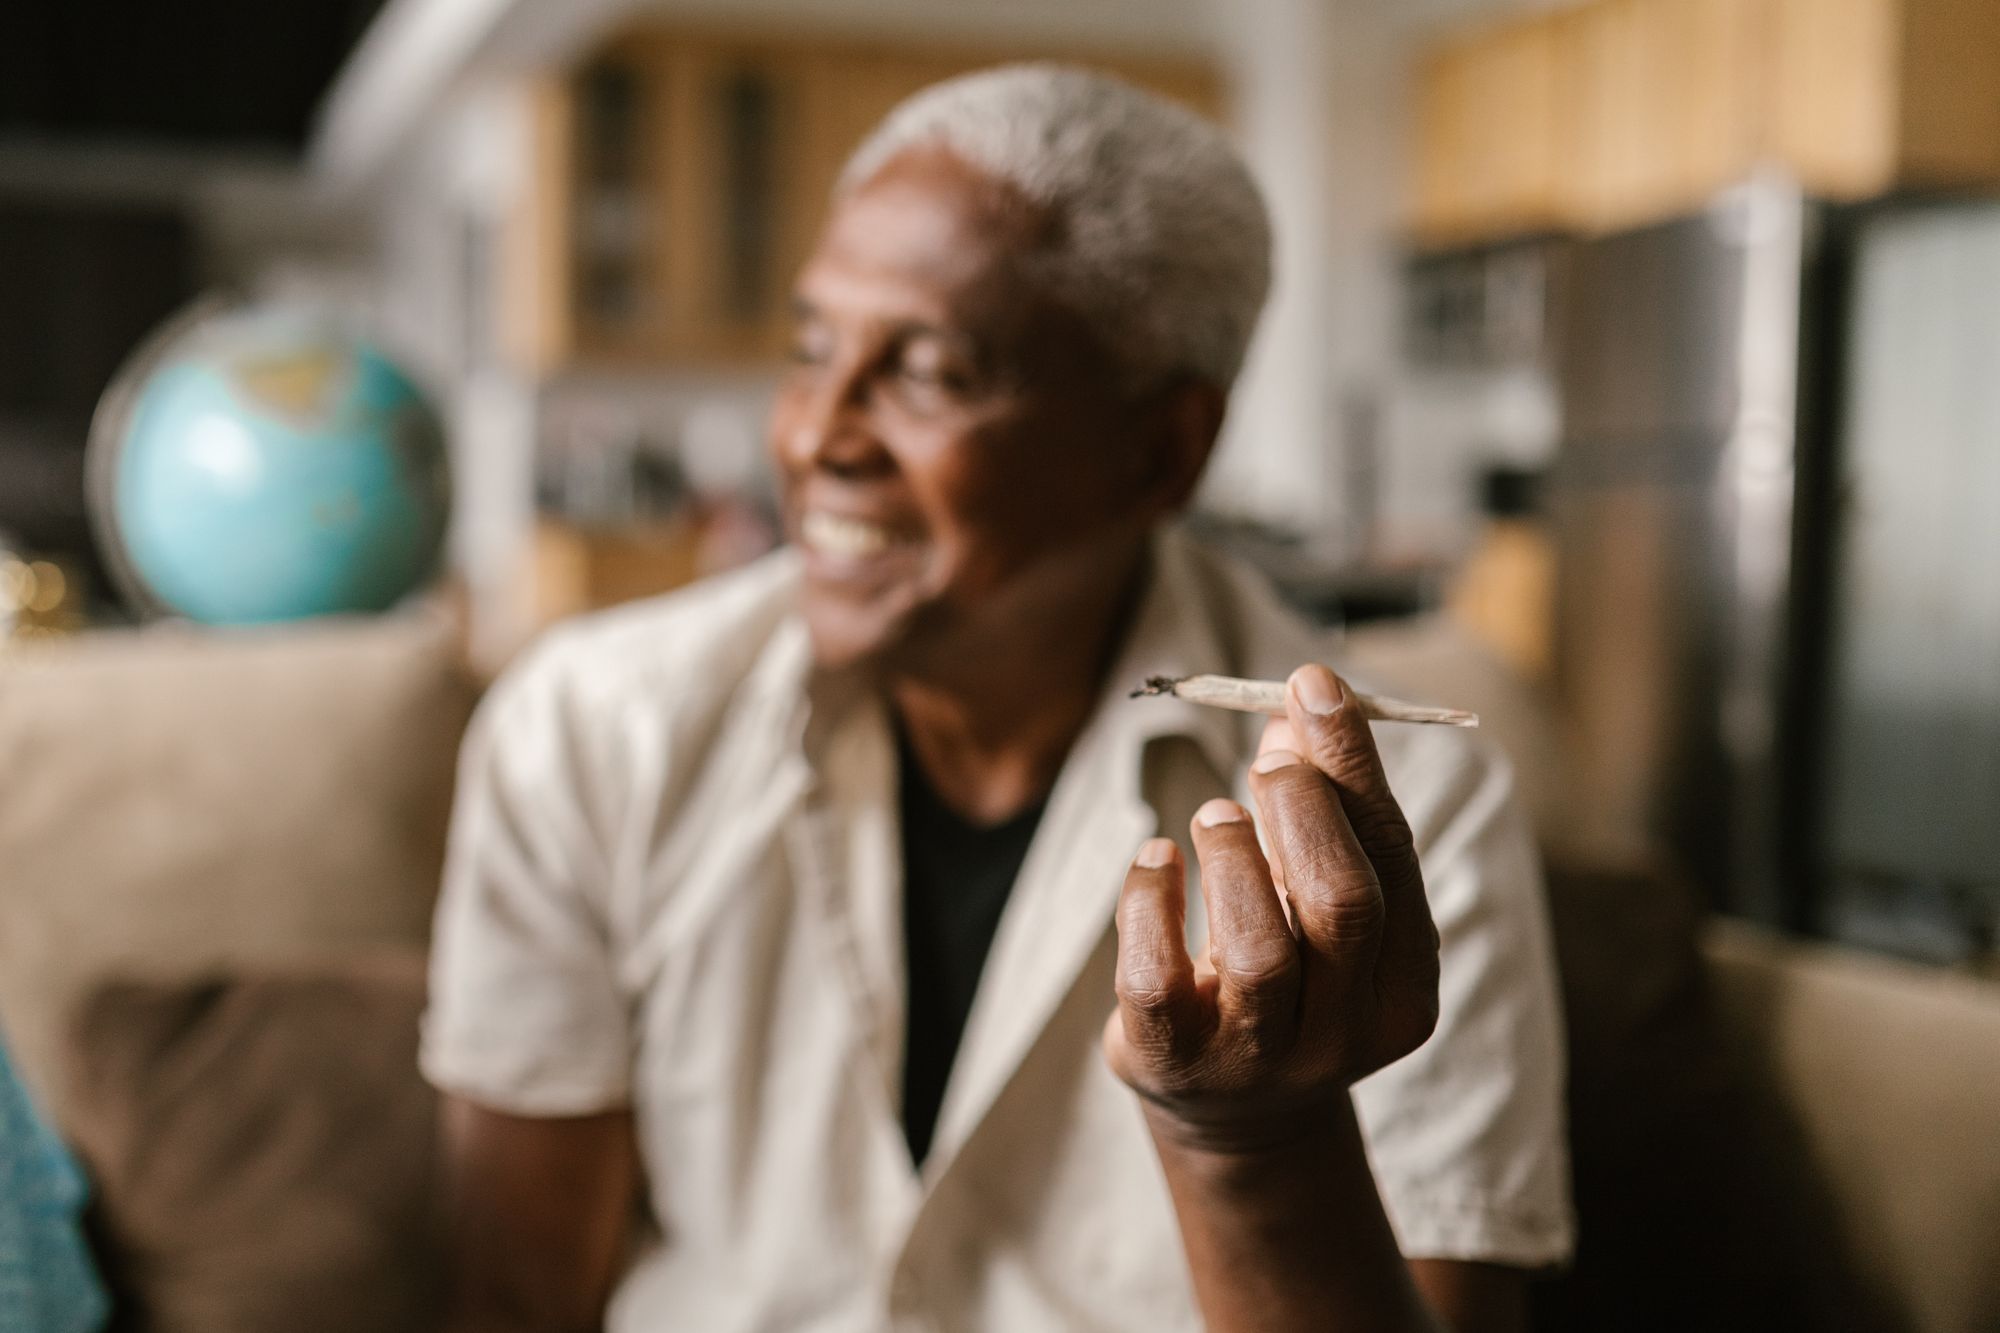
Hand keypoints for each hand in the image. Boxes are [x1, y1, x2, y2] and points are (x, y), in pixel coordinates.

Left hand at [1103, 663, 1440, 1152]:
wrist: (1230, 1116)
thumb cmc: (1284, 981)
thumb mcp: (1314, 907)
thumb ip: (1319, 819)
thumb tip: (1294, 709)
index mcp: (1403, 985)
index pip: (1390, 856)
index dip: (1352, 764)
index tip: (1312, 685)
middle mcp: (1343, 1032)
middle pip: (1342, 904)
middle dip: (1301, 806)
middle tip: (1265, 757)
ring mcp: (1259, 1059)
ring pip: (1260, 949)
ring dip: (1233, 853)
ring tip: (1212, 815)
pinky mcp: (1175, 1064)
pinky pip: (1158, 979)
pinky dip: (1149, 900)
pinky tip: (1152, 859)